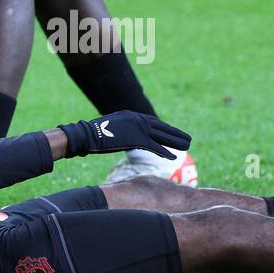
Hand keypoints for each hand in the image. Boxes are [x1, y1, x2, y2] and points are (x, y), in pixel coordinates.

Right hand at [58, 111, 191, 158]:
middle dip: (175, 134)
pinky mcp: (136, 139)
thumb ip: (120, 130)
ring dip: (175, 141)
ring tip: (187, 145)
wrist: (86, 135)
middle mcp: (137, 119)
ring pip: (162, 136)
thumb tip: (121, 137)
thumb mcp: (110, 128)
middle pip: (161, 127)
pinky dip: (164, 152)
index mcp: (131, 115)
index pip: (152, 122)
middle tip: (187, 139)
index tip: (173, 134)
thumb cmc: (92, 134)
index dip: (164, 129)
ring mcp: (138, 128)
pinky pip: (154, 147)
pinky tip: (172, 157)